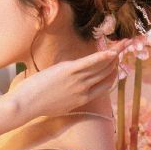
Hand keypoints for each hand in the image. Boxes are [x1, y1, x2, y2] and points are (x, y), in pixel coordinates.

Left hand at [15, 39, 133, 124]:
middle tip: (124, 48)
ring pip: (101, 66)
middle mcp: (84, 90)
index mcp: (83, 99)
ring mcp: (78, 81)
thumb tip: (71, 86)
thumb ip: (70, 95)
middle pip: (106, 73)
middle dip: (116, 60)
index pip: (104, 85)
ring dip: (114, 54)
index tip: (117, 64)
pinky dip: (102, 56)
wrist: (26, 105)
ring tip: (123, 44)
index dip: (113, 74)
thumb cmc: (38, 104)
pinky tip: (111, 50)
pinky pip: (91, 62)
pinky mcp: (69, 71)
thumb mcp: (60, 103)